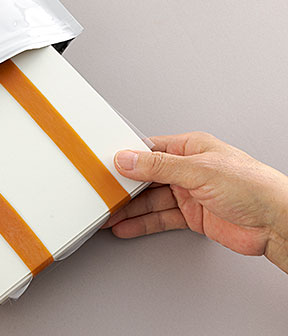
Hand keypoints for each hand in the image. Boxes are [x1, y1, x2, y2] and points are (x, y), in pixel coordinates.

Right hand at [103, 132, 287, 272]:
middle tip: (103, 194)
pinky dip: (143, 223)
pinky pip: (160, 218)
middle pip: (147, 177)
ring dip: (130, 208)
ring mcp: (189, 193)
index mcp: (190, 148)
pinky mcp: (192, 216)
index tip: (106, 166)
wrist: (276, 222)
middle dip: (125, 187)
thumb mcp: (198, 170)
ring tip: (109, 214)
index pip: (150, 150)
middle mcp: (188, 169)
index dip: (127, 158)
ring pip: (151, 200)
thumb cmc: (252, 186)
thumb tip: (127, 159)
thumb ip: (158, 166)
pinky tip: (127, 225)